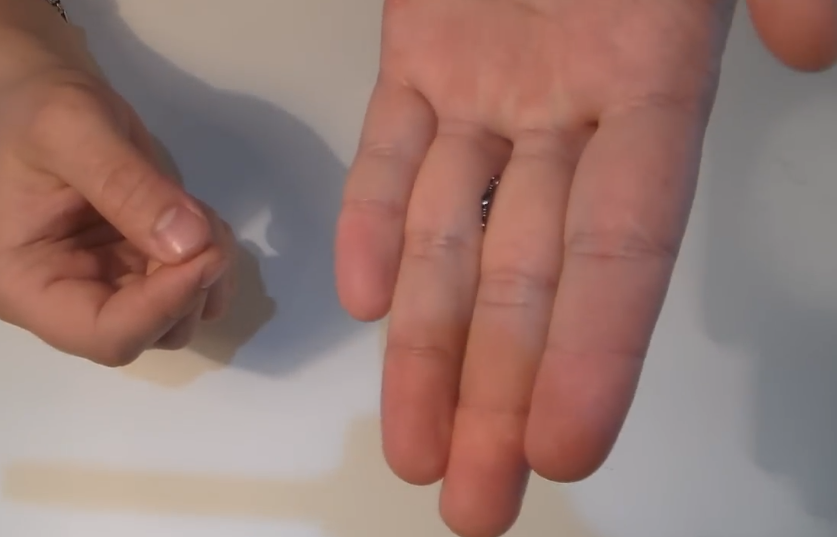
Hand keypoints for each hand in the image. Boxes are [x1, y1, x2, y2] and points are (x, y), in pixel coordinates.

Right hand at [0, 64, 235, 365]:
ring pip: (183, 316)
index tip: (204, 253)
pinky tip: (198, 216)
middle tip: (203, 219)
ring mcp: (109, 293)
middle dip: (191, 282)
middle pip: (151, 334)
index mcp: (26, 288)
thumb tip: (189, 245)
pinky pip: (197, 291)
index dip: (163, 306)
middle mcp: (67, 306)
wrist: (46, 96)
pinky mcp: (142, 276)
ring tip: (195, 208)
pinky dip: (212, 258)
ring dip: (208, 268)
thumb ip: (127, 186)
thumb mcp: (74, 131)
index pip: (106, 336)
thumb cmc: (41, 113)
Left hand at [336, 0, 834, 535]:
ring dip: (421, 345)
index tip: (564, 449)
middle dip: (494, 395)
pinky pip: (390, 148)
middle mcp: (566, 110)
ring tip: (408, 446)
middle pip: (526, 280)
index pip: (624, 252)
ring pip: (445, 236)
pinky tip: (363, 300)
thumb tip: (820, 45)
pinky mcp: (422, 52)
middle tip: (473, 504)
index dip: (595, 354)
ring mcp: (488, 87)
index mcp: (651, 86)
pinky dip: (370, 215)